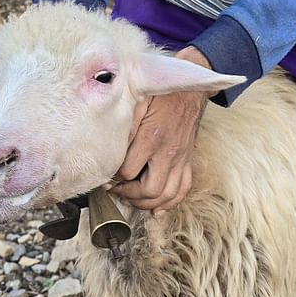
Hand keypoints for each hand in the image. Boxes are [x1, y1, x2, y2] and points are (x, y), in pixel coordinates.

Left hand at [109, 46, 216, 213]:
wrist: (189, 88)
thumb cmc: (160, 93)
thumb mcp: (135, 102)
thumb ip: (122, 124)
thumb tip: (106, 144)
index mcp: (151, 137)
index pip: (128, 172)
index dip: (114, 178)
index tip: (106, 175)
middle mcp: (168, 152)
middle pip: (149, 190)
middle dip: (129, 195)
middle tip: (116, 191)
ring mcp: (180, 158)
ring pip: (167, 195)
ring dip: (147, 203)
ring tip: (132, 199)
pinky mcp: (187, 160)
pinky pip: (183, 188)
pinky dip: (170, 203)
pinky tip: (158, 208)